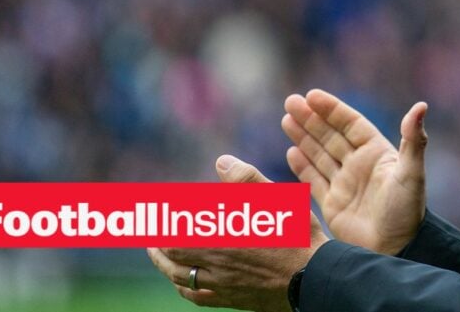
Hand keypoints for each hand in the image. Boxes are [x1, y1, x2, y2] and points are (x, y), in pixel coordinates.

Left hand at [147, 155, 327, 310]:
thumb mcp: (274, 198)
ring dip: (163, 265)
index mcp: (219, 236)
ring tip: (155, 254)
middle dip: (155, 242)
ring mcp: (222, 284)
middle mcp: (214, 263)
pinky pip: (197, 297)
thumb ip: (244, 178)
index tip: (151, 206)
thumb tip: (221, 161)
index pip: (175, 226)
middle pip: (171, 255)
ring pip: (180, 278)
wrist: (313, 278)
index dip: (159, 216)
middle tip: (146, 231)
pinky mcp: (232, 299)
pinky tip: (183, 284)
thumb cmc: (296, 236)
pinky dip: (183, 288)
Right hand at [282, 89, 426, 255]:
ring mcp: (344, 184)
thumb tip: (421, 106)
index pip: (350, 124)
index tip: (312, 95)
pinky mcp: (333, 204)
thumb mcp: (411, 173)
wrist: (395, 250)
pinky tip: (292, 151)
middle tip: (290, 102)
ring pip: (320, 154)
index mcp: (376, 153)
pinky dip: (302, 165)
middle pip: (330, 136)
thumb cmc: (406, 211)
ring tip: (286, 119)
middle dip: (311, 119)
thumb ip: (413, 140)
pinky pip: (314, 180)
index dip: (332, 109)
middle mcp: (358, 165)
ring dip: (303, 137)